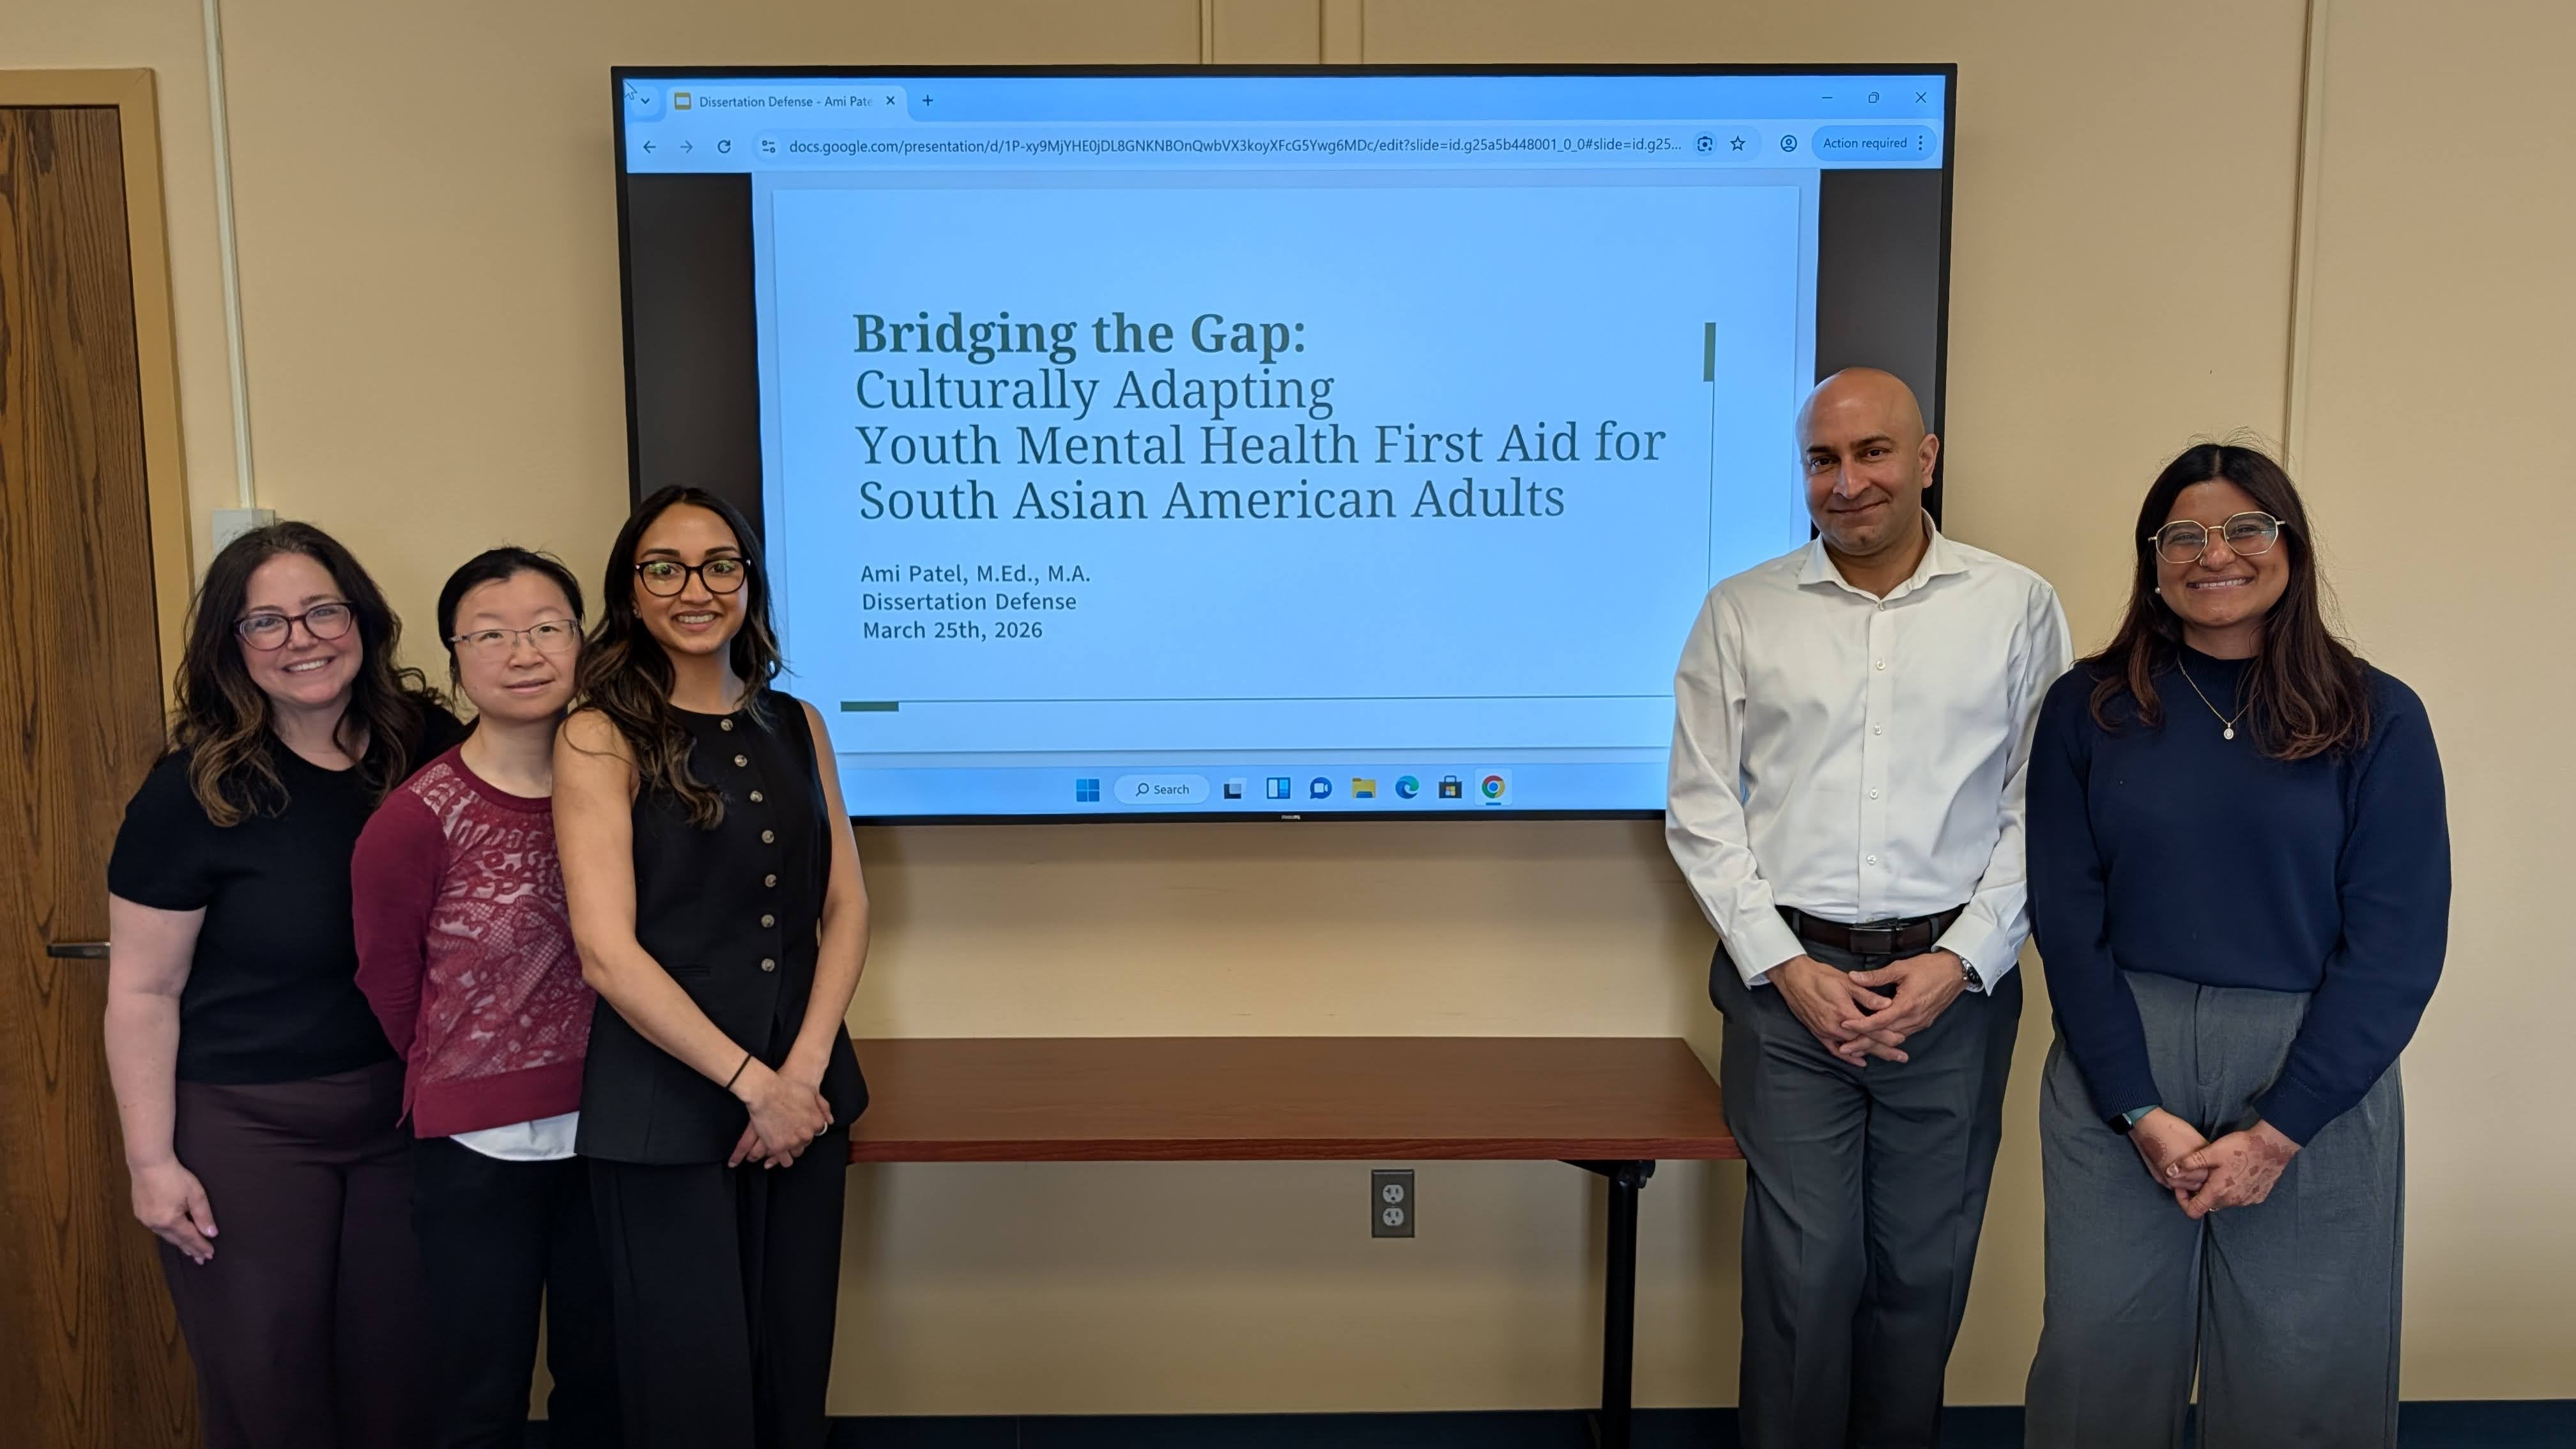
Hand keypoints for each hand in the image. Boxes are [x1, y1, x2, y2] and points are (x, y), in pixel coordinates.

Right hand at [130, 1159, 216, 1263]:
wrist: (148, 1163)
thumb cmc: (175, 1176)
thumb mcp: (195, 1194)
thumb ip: (203, 1215)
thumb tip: (211, 1233)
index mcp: (170, 1221)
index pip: (190, 1238)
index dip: (201, 1246)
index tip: (210, 1255)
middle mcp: (155, 1224)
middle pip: (177, 1240)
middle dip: (190, 1249)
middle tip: (201, 1259)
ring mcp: (145, 1219)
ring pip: (166, 1236)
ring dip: (179, 1243)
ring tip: (189, 1251)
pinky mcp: (140, 1213)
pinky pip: (157, 1229)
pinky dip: (168, 1235)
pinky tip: (172, 1236)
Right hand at [732, 1060, 832, 1166]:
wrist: (765, 1092)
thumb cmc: (787, 1088)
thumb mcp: (811, 1092)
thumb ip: (823, 1107)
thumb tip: (830, 1121)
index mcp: (817, 1122)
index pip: (816, 1132)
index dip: (806, 1128)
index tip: (798, 1125)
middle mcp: (807, 1134)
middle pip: (806, 1143)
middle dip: (798, 1138)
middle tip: (788, 1131)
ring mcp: (793, 1142)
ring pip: (796, 1153)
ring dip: (790, 1150)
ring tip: (783, 1144)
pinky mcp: (778, 1147)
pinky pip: (784, 1160)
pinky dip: (781, 1158)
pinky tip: (777, 1153)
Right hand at [1770, 955, 1906, 1064]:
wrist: (1793, 977)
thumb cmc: (1820, 976)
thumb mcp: (1847, 981)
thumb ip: (1867, 996)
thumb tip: (1887, 1005)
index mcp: (1845, 1012)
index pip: (1872, 1029)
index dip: (1888, 1036)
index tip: (1902, 1040)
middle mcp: (1836, 1026)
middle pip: (1865, 1043)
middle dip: (1885, 1050)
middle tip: (1902, 1057)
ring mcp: (1826, 1031)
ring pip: (1853, 1047)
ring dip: (1871, 1053)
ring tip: (1888, 1057)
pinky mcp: (1818, 1033)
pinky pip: (1835, 1049)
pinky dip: (1848, 1057)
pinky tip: (1860, 1061)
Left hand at [1839, 950, 1967, 1047]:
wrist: (1956, 971)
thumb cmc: (1929, 967)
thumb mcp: (1901, 968)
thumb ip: (1876, 976)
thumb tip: (1853, 977)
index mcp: (1907, 1005)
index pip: (1879, 1021)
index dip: (1860, 1025)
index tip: (1844, 1025)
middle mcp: (1914, 1018)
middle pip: (1885, 1036)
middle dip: (1864, 1043)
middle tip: (1844, 1048)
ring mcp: (1920, 1023)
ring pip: (1894, 1038)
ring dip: (1875, 1044)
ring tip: (1856, 1048)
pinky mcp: (1923, 1023)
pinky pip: (1903, 1035)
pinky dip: (1888, 1039)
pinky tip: (1877, 1040)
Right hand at [2126, 1109, 2210, 1195]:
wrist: (2147, 1125)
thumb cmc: (2175, 1130)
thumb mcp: (2199, 1140)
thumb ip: (2207, 1156)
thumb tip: (2213, 1163)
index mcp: (2192, 1172)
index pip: (2208, 1179)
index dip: (2211, 1172)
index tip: (2212, 1166)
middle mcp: (2179, 1181)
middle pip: (2196, 1185)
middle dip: (2200, 1178)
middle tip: (2202, 1167)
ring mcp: (2167, 1181)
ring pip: (2184, 1187)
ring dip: (2189, 1181)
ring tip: (2191, 1169)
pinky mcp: (2158, 1178)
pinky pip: (2173, 1184)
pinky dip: (2178, 1180)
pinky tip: (2179, 1169)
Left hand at [2173, 1120, 2301, 1219]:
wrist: (2273, 1146)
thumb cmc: (2241, 1147)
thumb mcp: (2211, 1152)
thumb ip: (2189, 1164)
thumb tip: (2169, 1172)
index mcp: (2218, 1192)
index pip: (2194, 1211)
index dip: (2183, 1201)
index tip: (2182, 1187)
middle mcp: (2233, 1201)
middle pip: (2209, 1204)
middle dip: (2201, 1192)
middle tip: (2201, 1173)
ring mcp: (2248, 1201)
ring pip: (2225, 1201)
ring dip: (2218, 1190)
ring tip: (2219, 1171)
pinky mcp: (2259, 1197)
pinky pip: (2240, 1198)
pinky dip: (2233, 1190)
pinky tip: (2235, 1173)